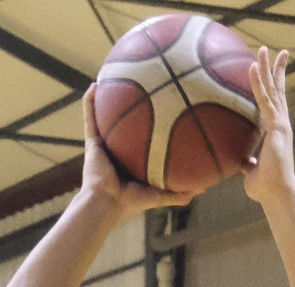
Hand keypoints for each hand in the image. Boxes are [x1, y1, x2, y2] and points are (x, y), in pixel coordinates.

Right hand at [79, 87, 198, 217]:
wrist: (108, 204)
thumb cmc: (132, 202)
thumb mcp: (161, 194)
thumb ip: (180, 192)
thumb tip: (205, 188)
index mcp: (132, 157)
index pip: (140, 134)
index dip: (149, 119)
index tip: (160, 102)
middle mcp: (118, 147)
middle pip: (124, 120)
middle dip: (129, 102)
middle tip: (140, 82)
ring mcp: (104, 142)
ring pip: (104, 113)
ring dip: (106, 95)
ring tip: (113, 73)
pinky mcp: (92, 141)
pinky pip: (89, 116)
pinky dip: (90, 101)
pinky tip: (95, 84)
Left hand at [242, 47, 294, 204]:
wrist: (276, 194)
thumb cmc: (265, 188)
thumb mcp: (252, 172)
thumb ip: (249, 163)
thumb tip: (244, 163)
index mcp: (276, 131)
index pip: (274, 103)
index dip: (273, 86)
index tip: (272, 71)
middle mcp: (281, 123)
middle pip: (278, 90)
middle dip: (277, 69)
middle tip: (276, 51)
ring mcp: (280, 123)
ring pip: (273, 89)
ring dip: (267, 67)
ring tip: (263, 49)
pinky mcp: (276, 126)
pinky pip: (264, 99)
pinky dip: (258, 83)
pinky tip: (252, 67)